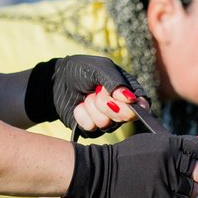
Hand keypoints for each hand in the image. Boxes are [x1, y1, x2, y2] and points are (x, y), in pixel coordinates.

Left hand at [31, 53, 146, 130]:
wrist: (55, 81)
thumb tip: (132, 99)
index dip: (132, 106)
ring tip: (86, 96)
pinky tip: (78, 106)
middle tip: (96, 91)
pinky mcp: (92, 129)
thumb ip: (116, 82)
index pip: (142, 105)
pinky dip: (81, 115)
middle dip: (106, 103)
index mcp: (128, 91)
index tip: (117, 97)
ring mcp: (107, 120)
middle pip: (125, 117)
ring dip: (91, 107)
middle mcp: (121, 108)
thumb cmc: (80, 70)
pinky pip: (91, 128)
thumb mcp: (99, 68)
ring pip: (106, 123)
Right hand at [69, 132, 197, 197]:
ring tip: (175, 187)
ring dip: (188, 190)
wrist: (102, 173)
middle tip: (189, 176)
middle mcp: (171, 160)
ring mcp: (166, 180)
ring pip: (193, 189)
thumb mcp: (149, 142)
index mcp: (169, 143)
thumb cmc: (126, 157)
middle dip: (197, 174)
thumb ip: (173, 145)